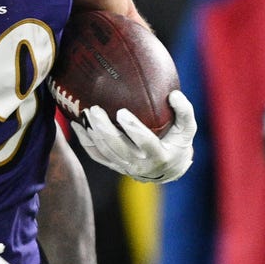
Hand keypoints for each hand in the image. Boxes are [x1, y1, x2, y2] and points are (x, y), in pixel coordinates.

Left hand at [69, 90, 195, 182]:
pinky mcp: (114, 166)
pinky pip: (96, 155)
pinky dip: (85, 141)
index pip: (144, 142)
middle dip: (104, 128)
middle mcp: (139, 164)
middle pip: (117, 146)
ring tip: (85, 113)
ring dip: (92, 132)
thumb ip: (184, 111)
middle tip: (95, 109)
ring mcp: (124, 167)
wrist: (168, 169)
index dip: (133, 128)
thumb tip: (173, 94)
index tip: (122, 112)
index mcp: (158, 155)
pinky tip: (76, 125)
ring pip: (104, 150)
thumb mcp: (188, 128)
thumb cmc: (178, 142)